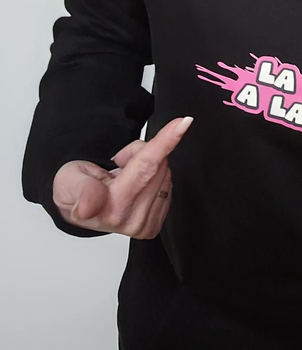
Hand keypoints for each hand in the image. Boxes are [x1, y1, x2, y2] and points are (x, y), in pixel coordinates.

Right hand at [52, 116, 193, 237]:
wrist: (75, 206)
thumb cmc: (73, 188)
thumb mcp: (69, 180)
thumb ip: (83, 190)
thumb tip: (88, 207)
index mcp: (111, 208)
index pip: (145, 167)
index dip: (165, 142)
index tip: (183, 123)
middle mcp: (131, 220)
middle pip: (158, 164)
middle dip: (140, 153)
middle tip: (118, 163)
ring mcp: (144, 225)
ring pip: (165, 172)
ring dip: (147, 165)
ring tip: (122, 176)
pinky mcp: (155, 225)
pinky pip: (167, 184)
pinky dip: (153, 177)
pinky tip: (134, 185)